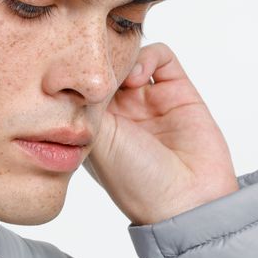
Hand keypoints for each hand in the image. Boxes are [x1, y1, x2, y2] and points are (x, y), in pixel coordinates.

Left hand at [83, 41, 239, 224]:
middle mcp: (123, 111)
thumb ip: (86, 104)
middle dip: (99, 61)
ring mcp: (150, 100)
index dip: (77, 74)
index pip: (81, 84)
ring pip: (132, 57)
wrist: (187, 201)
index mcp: (97, 125)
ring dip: (123, 57)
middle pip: (106, 67)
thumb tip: (80, 71)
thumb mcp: (95, 142)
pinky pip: (161, 57)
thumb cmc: (135, 182)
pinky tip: (138, 76)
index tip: (70, 70)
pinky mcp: (179, 91)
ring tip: (120, 77)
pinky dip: (148, 56)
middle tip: (94, 64)